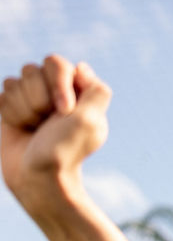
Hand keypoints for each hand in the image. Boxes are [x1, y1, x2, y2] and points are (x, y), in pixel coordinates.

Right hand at [0, 55, 109, 202]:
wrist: (38, 177)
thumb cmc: (65, 150)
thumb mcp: (91, 121)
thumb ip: (96, 90)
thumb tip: (81, 67)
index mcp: (78, 93)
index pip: (57, 63)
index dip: (57, 83)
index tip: (64, 111)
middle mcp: (55, 93)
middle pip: (32, 69)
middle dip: (38, 97)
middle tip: (48, 122)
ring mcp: (32, 100)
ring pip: (14, 81)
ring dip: (24, 108)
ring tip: (35, 128)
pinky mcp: (12, 109)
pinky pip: (2, 94)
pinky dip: (10, 113)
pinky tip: (21, 129)